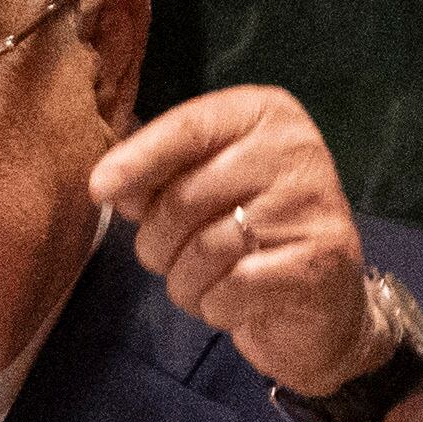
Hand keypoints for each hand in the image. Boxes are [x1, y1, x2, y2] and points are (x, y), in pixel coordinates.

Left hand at [91, 86, 422, 421]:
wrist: (323, 305)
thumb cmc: (249, 237)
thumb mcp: (203, 193)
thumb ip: (159, 179)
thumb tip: (110, 184)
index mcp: (267, 115)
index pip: (189, 127)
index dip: (138, 159)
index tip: (99, 188)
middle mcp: (297, 150)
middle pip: (187, 195)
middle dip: (158, 241)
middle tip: (166, 258)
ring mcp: (313, 206)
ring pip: (205, 249)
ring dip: (184, 281)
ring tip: (202, 284)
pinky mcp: (319, 263)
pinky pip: (232, 289)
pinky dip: (215, 307)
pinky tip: (233, 304)